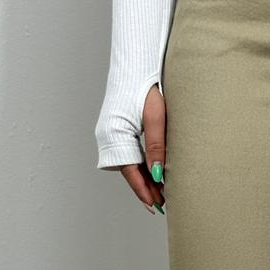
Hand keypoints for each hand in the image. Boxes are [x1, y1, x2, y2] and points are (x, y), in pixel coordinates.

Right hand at [118, 84, 166, 212]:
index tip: (156, 205)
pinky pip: (128, 153)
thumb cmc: (146, 86)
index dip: (144, 190)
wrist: (135, 65)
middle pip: (128, 171)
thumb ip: (156, 146)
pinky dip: (140, 166)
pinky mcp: (115, 129)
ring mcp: (109, 133)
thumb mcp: (156, 117)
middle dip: (145, 189)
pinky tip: (152, 174)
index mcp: (114, 134)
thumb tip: (158, 175)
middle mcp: (107, 136)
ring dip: (143, 178)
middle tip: (162, 205)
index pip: (131, 171)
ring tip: (160, 194)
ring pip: (128, 164)